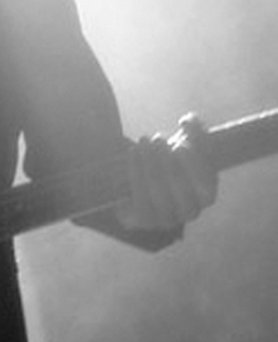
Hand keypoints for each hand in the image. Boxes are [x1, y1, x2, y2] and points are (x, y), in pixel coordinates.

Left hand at [116, 113, 218, 231]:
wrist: (146, 179)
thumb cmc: (172, 158)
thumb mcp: (186, 141)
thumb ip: (193, 128)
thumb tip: (188, 120)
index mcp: (206, 196)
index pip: (206, 186)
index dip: (194, 166)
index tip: (180, 145)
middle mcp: (190, 212)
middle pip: (180, 188)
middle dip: (167, 161)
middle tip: (157, 138)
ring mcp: (167, 220)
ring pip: (158, 193)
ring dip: (149, 164)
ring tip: (143, 142)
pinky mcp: (145, 221)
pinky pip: (140, 199)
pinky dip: (136, 173)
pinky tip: (134, 153)